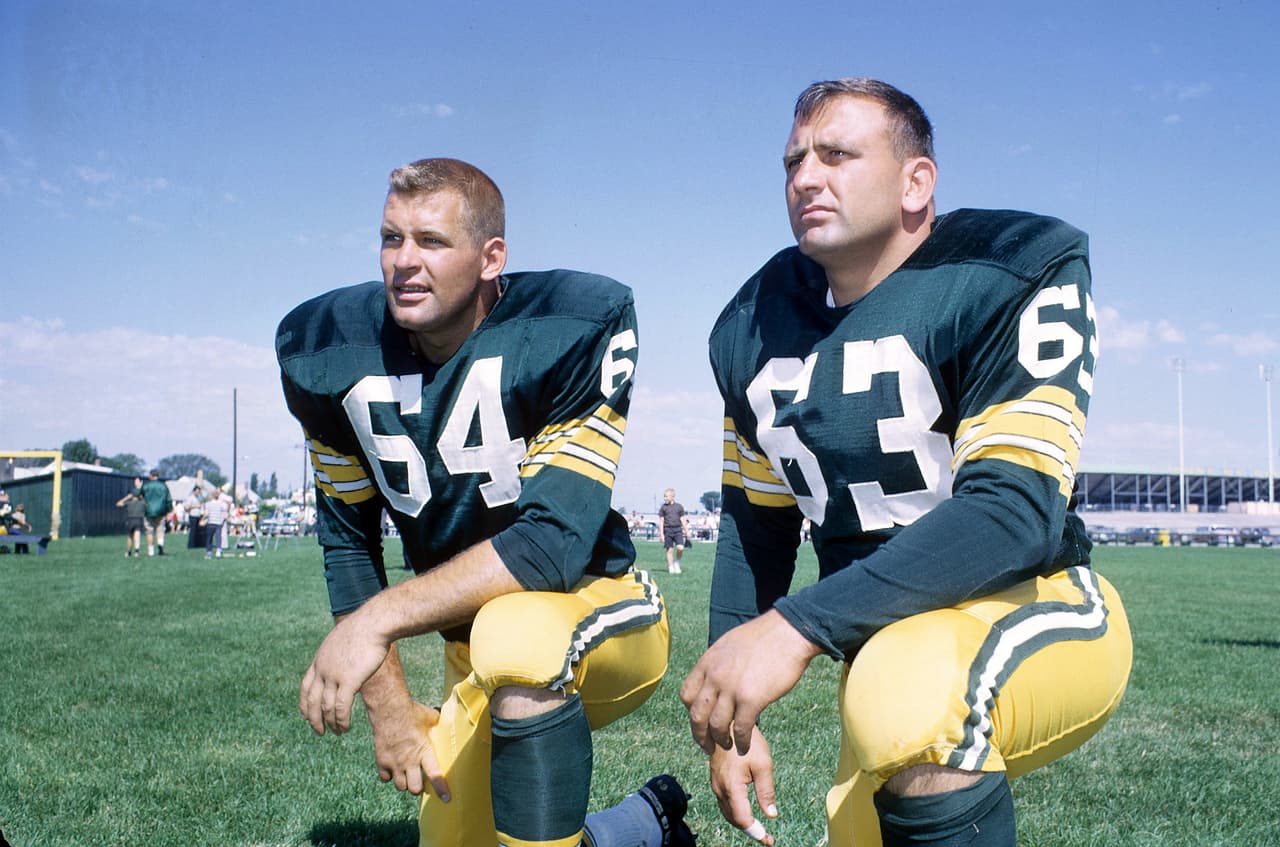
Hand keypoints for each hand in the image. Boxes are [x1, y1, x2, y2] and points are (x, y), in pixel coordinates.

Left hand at [299, 609, 391, 734]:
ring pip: (326, 708)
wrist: (374, 623)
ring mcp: (334, 676)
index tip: (305, 716)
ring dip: (331, 723)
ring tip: (337, 732)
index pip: (305, 687)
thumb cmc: (365, 628)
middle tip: (319, 732)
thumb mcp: (343, 639)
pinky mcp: (349, 681)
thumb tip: (344, 654)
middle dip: (314, 720)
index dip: (304, 704)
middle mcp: (323, 670)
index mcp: (319, 660)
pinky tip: (345, 727)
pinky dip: (341, 720)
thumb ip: (339, 652)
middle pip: (312, 701)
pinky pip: (341, 707)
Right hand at [369, 700, 450, 799]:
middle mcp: (409, 761)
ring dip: (404, 783)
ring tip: (406, 775)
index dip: (441, 789)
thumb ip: (437, 724)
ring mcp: (394, 762)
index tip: (446, 799)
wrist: (389, 709)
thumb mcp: (430, 717)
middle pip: (415, 789)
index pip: (435, 775)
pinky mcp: (381, 761)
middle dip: (418, 788)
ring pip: (400, 786)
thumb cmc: (411, 712)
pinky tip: (392, 769)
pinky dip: (388, 776)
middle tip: (419, 781)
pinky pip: (385, 778)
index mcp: (424, 751)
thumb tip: (446, 721)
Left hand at [680, 610, 820, 754]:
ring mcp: (732, 688)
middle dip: (700, 735)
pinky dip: (741, 741)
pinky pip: (741, 728)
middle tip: (707, 745)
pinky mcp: (752, 698)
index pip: (687, 695)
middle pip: (697, 715)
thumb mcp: (729, 646)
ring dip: (720, 741)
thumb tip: (714, 679)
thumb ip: (718, 665)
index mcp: (708, 662)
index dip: (691, 712)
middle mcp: (715, 676)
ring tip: (728, 746)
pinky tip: (744, 746)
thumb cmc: (764, 637)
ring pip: (716, 725)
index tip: (700, 722)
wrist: (787, 632)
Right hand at [710, 726, 777, 845]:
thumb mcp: (763, 765)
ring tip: (758, 829)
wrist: (728, 723)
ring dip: (741, 823)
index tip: (768, 841)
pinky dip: (735, 812)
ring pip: (727, 813)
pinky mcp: (715, 779)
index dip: (756, 833)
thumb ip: (766, 792)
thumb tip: (771, 814)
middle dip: (750, 831)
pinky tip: (746, 812)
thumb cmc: (748, 742)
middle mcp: (720, 789)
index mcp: (732, 787)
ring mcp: (715, 784)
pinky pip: (724, 803)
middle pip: (734, 820)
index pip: (743, 820)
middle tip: (766, 838)